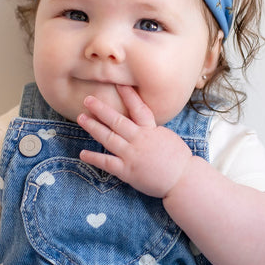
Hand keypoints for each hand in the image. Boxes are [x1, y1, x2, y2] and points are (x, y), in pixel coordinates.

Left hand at [77, 85, 193, 198]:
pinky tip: (82, 153)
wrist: (183, 180)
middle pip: (117, 120)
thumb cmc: (178, 160)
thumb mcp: (167, 137)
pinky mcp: (127, 171)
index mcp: (151, 130)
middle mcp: (140, 140)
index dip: (128, 95)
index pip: (138, 108)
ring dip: (93, 127)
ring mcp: (132, 155)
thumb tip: (142, 123)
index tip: (118, 84)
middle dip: (101, 109)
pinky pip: (107, 163)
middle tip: (88, 99)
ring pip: (108, 138)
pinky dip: (94, 158)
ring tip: (81, 118)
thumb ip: (152, 130)